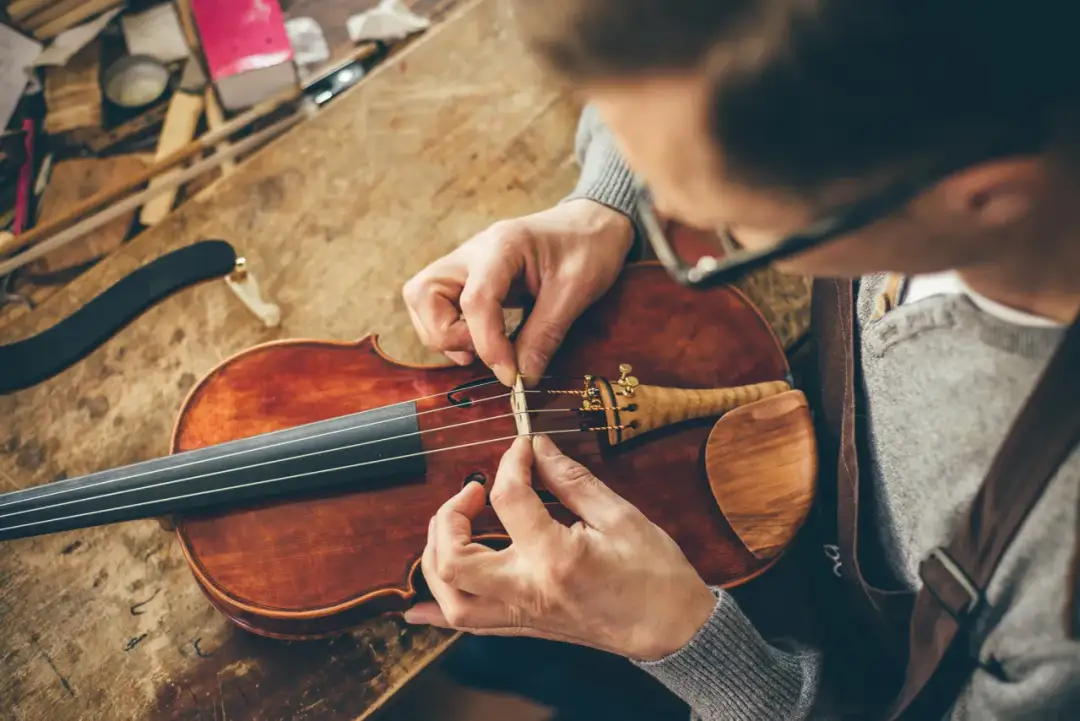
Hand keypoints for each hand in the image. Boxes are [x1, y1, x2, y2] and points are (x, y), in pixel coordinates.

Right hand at [403, 200, 632, 385]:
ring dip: (443, 334)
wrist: (591, 224)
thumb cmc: (587, 248)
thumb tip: (522, 379)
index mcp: (502, 246)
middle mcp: (471, 252)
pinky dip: (451, 330)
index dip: (487, 344)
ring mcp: (464, 264)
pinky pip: (437, 306)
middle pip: (423, 294)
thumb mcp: (576, 292)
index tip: (510, 375)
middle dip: (445, 334)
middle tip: (483, 353)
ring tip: (484, 348)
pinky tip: (484, 339)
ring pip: (422, 301)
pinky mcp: (466, 278)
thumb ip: (544, 335)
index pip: (475, 300)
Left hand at [404, 435, 716, 660]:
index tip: (523, 446)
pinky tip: (419, 602)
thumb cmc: (654, 574)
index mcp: (555, 559)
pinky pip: (465, 627)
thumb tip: (539, 447)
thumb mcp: (620, 516)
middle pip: (454, 561)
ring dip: (437, 557)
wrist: (671, 629)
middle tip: (472, 490)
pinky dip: (438, 610)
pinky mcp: (523, 626)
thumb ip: (571, 479)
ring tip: (453, 525)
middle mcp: (528, 593)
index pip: (509, 499)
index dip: (512, 461)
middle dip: (448, 517)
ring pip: (451, 599)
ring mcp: (522, 615)